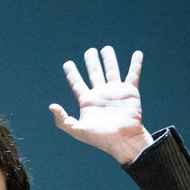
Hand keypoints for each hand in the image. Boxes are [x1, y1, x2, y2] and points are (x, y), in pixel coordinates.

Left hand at [50, 46, 155, 164]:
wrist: (123, 140)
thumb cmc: (100, 138)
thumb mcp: (77, 130)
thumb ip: (63, 120)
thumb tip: (51, 106)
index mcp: (88, 102)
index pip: (77, 84)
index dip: (72, 73)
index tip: (67, 64)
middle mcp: (101, 94)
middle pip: (94, 73)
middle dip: (91, 62)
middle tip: (89, 51)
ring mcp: (115, 92)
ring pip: (111, 70)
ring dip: (109, 59)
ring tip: (106, 49)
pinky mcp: (130, 92)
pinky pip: (133, 75)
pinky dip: (136, 64)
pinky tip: (138, 53)